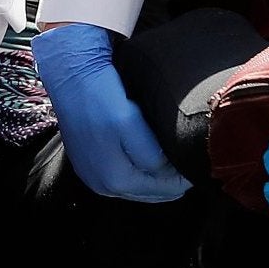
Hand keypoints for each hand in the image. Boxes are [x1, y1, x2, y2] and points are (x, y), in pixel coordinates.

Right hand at [31, 23, 190, 201]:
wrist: (70, 75)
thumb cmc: (101, 96)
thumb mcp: (130, 124)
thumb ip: (151, 155)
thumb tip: (170, 172)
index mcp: (115, 180)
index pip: (163, 189)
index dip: (183, 179)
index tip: (197, 166)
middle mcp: (101, 185)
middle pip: (149, 192)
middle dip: (170, 182)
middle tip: (189, 165)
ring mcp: (92, 176)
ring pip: (135, 187)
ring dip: (154, 179)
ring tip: (173, 164)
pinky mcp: (87, 164)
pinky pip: (120, 177)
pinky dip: (137, 172)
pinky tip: (147, 160)